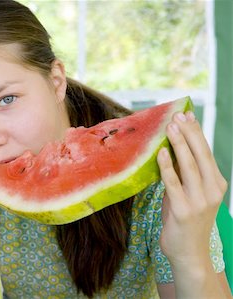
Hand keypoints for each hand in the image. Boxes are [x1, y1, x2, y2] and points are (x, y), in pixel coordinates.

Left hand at [157, 111, 226, 265]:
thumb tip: (170, 149)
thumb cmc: (184, 221)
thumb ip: (182, 174)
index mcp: (217, 184)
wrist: (189, 254)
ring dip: (180, 144)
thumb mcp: (187, 193)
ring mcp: (199, 201)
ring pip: (190, 166)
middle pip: (201, 155)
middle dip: (189, 133)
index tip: (187, 114)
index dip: (197, 133)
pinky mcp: (184, 210)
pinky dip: (167, 166)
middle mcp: (212, 190)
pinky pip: (174, 183)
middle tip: (177, 116)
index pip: (206, 153)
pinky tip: (161, 153)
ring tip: (171, 127)